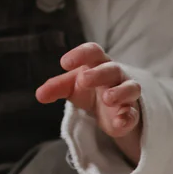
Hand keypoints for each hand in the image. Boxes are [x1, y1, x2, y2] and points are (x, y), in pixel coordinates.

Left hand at [35, 42, 142, 161]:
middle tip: (83, 80)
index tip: (65, 63)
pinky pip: (132, 113)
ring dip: (119, 92)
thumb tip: (39, 95)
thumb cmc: (88, 87)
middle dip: (98, 74)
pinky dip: (127, 117)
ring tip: (107, 99)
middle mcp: (115, 75)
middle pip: (111, 69)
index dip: (81, 54)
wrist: (109, 105)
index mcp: (97, 63)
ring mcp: (125, 93)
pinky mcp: (130, 113)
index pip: (93, 52)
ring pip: (129, 88)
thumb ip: (56, 87)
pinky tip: (120, 122)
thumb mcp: (70, 86)